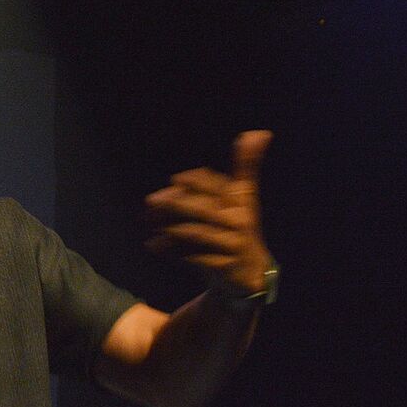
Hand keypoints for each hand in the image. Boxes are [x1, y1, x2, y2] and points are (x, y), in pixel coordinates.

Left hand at [143, 130, 272, 295]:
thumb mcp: (241, 196)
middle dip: (173, 204)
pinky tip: (154, 245)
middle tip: (149, 203)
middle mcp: (241, 219)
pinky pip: (195, 256)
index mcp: (243, 199)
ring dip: (169, 229)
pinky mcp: (225, 266)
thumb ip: (244, 164)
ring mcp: (234, 244)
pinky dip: (172, 251)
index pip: (216, 184)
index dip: (195, 181)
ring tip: (149, 225)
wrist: (248, 274)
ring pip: (196, 233)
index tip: (175, 181)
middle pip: (202, 208)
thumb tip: (257, 132)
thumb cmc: (237, 226)